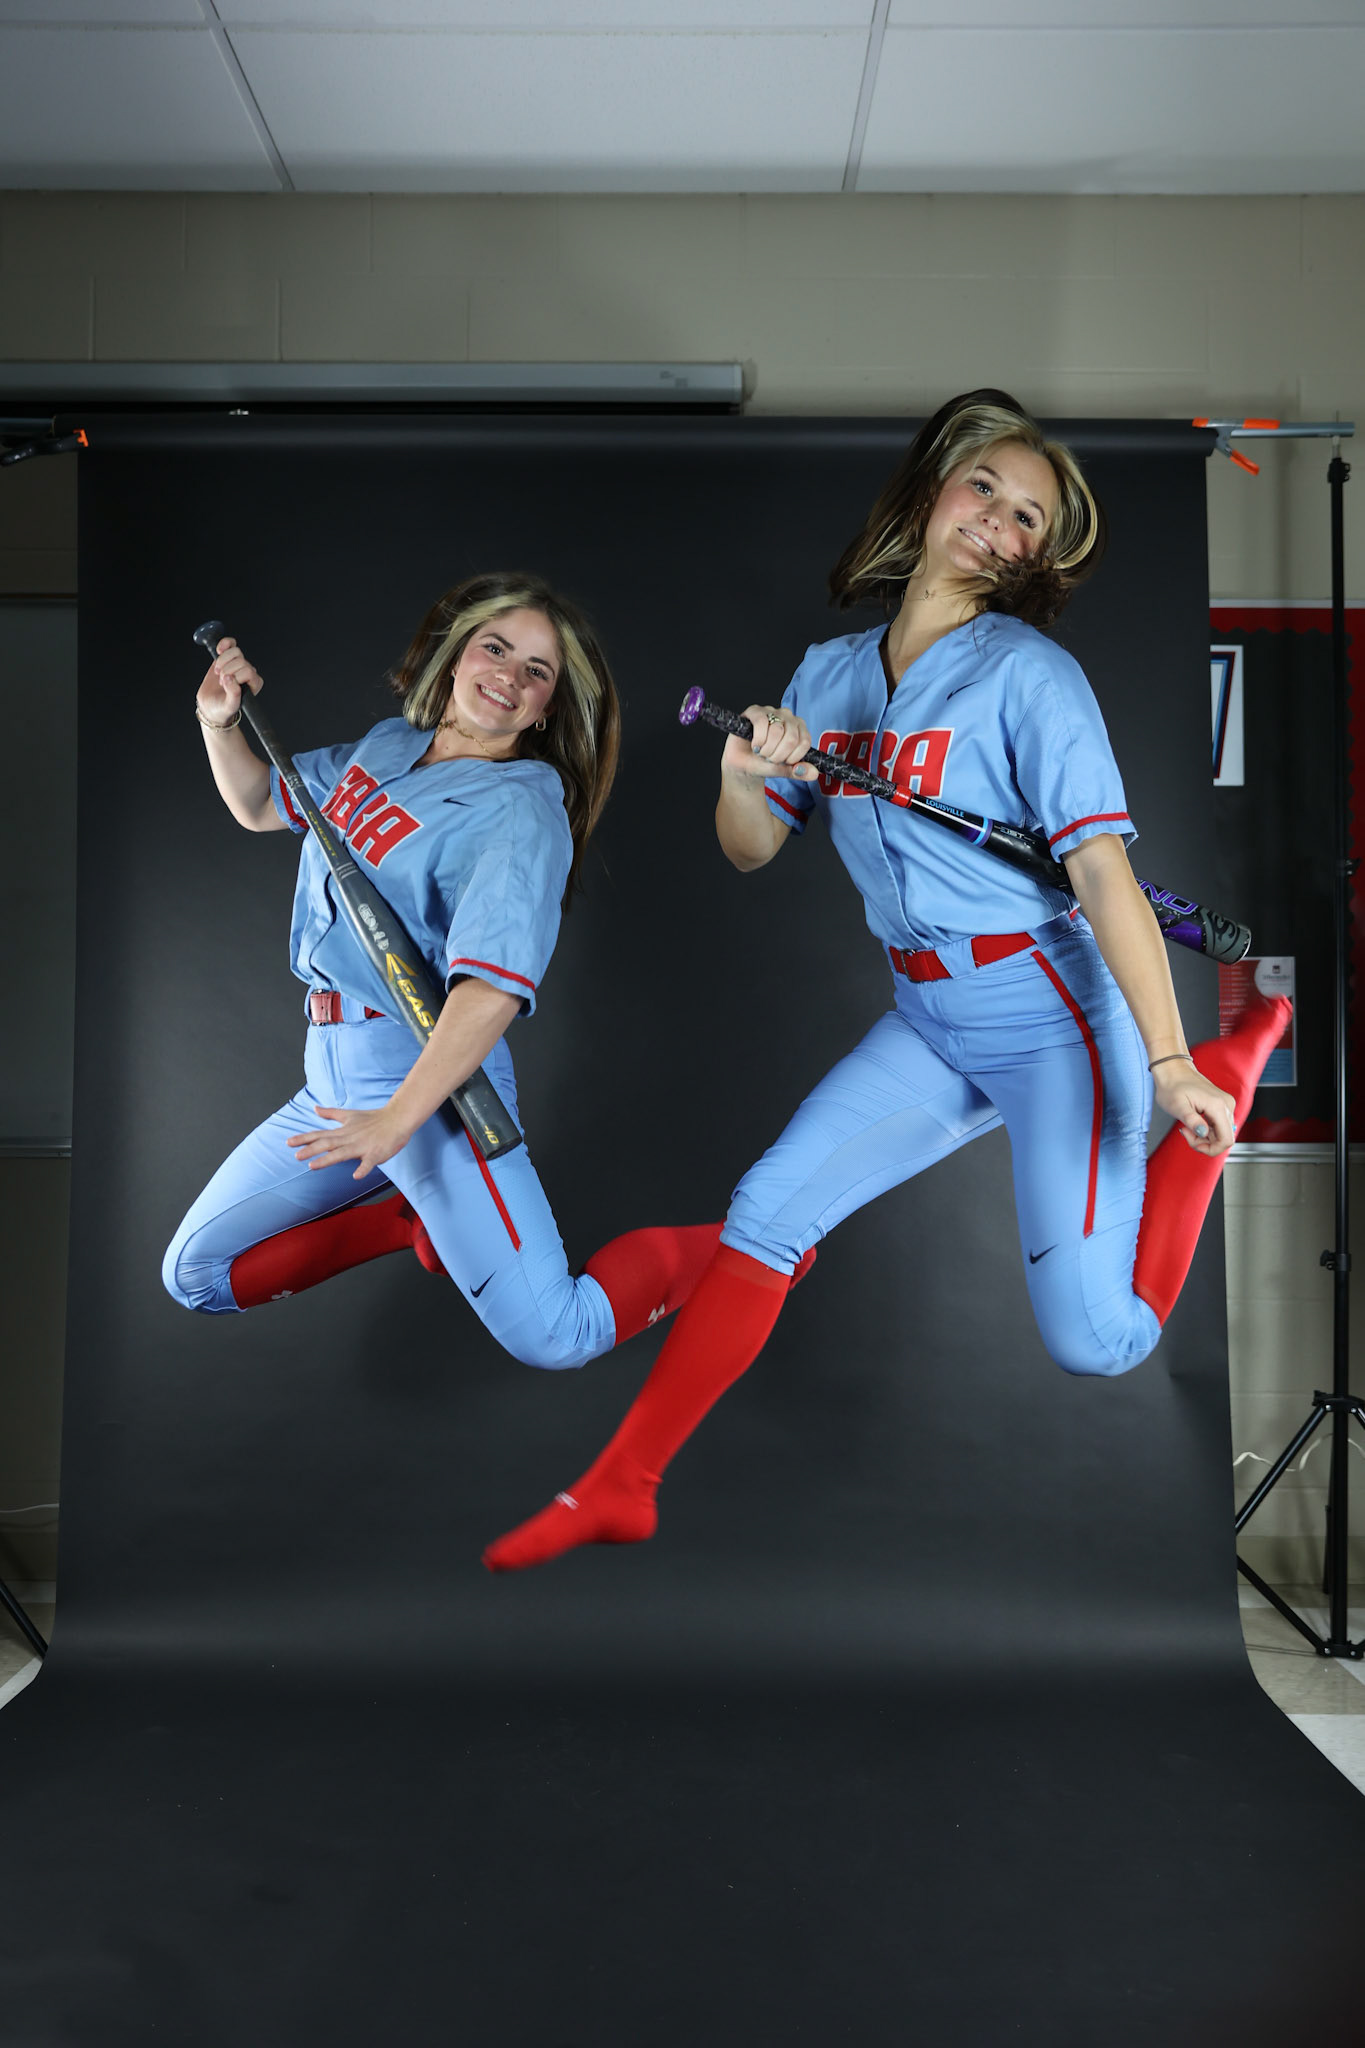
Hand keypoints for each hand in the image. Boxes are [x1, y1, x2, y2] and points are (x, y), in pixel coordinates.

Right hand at [197, 636, 262, 725]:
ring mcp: (237, 664)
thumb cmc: (223, 709)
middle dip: (227, 671)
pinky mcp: (227, 658)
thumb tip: (229, 678)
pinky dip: (224, 643)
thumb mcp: (230, 706)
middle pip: (240, 661)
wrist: (210, 706)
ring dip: (223, 661)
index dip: (235, 676)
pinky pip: (230, 643)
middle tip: (221, 681)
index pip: (248, 671)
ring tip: (218, 672)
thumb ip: (233, 694)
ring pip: (235, 651)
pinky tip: (219, 650)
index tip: (226, 684)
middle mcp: (248, 672)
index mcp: (254, 684)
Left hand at [287, 1104, 413, 1178]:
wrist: (397, 1119)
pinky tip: (356, 1176)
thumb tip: (315, 1109)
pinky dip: (363, 1169)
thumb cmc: (374, 1118)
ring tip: (313, 1166)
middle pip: (327, 1144)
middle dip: (311, 1150)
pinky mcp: (376, 1154)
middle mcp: (350, 1138)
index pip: (320, 1135)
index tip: (289, 1142)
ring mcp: (362, 1147)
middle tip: (296, 1156)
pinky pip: (369, 1163)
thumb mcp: (350, 1114)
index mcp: (343, 1131)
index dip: (304, 1138)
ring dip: (327, 1159)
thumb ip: (331, 1114)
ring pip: (342, 1153)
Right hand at [722, 704, 818, 780]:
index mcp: (799, 729)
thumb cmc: (762, 763)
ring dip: (766, 749)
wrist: (741, 765)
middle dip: (777, 756)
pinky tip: (755, 744)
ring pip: (777, 731)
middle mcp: (788, 717)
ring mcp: (772, 711)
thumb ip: (798, 771)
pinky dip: (758, 739)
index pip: (804, 742)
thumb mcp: (782, 770)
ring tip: (760, 751)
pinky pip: (762, 723)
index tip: (782, 762)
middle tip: (768, 758)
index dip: (792, 758)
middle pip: (791, 738)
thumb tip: (814, 773)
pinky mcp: (755, 711)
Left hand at [1153, 1059, 1235, 1156]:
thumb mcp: (1177, 1106)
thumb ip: (1191, 1120)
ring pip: (1221, 1133)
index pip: (1227, 1140)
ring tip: (1188, 1126)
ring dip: (1204, 1136)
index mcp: (1218, 1106)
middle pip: (1225, 1138)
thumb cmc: (1172, 1085)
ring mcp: (1225, 1105)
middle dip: (1205, 1142)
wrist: (1174, 1071)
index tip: (1194, 1142)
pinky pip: (1218, 1125)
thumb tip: (1203, 1132)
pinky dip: (1206, 1129)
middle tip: (1187, 1132)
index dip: (1211, 1149)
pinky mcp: (1221, 1106)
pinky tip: (1193, 1122)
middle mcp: (1227, 1105)